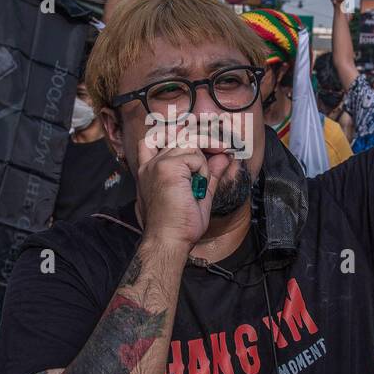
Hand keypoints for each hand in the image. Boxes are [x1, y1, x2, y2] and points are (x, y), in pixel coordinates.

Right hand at [134, 123, 216, 248]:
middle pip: (180, 137)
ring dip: (201, 164)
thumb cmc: (179, 225)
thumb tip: (224, 157)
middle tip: (217, 154)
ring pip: (190, 145)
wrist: (168, 240)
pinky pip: (195, 157)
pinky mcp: (166, 167)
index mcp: (149, 171)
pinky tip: (196, 188)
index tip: (196, 136)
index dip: (174, 132)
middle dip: (202, 144)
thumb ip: (209, 174)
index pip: (154, 137)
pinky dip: (202, 172)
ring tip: (197, 186)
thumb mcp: (199, 194)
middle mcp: (149, 164)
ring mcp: (157, 164)